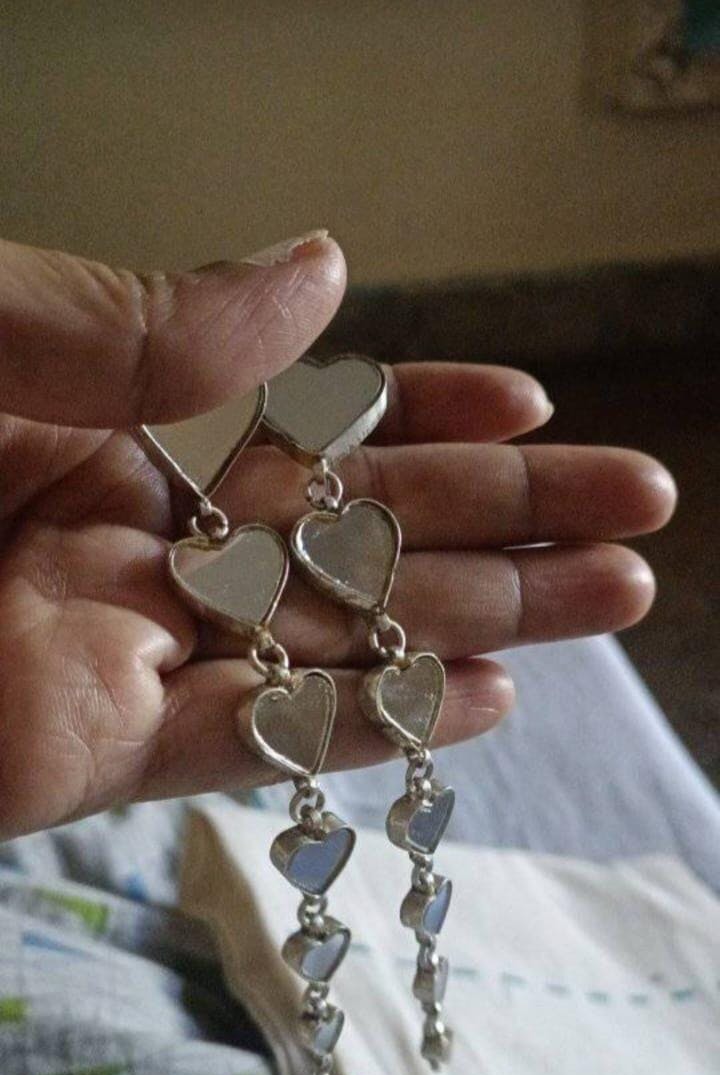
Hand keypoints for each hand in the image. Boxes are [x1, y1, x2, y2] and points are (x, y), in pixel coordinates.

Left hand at [0, 234, 675, 835]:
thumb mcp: (5, 332)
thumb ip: (158, 324)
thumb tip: (328, 269)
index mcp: (116, 431)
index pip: (303, 427)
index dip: (421, 413)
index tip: (528, 403)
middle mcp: (142, 543)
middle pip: (354, 536)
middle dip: (497, 521)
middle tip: (633, 512)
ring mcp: (128, 651)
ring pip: (334, 641)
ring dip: (475, 621)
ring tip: (613, 594)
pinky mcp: (100, 752)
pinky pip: (257, 739)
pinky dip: (368, 724)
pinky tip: (485, 698)